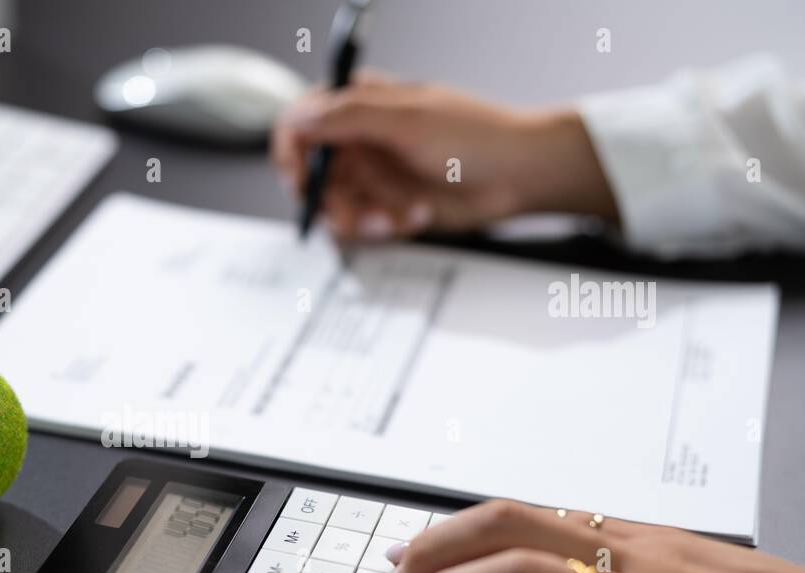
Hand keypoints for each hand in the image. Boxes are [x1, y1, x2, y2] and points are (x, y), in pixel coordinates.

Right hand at [270, 72, 618, 240]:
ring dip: (363, 216)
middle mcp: (359, 139)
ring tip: (398, 213)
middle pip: (310, 175)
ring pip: (333, 207)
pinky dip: (383, 228)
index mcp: (359, 104)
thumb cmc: (478, 138)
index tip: (302, 177)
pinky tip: (413, 215)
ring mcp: (371, 175)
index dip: (292, 153)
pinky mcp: (384, 206)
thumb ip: (348, 116)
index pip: (299, 123)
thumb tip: (300, 116)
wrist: (519, 178)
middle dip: (332, 198)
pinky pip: (360, 227)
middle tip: (354, 210)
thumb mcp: (408, 121)